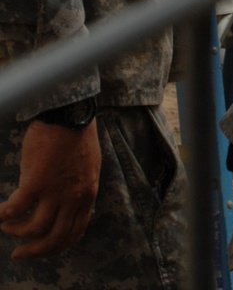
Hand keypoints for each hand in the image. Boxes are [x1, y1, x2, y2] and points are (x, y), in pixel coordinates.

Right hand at [0, 120, 100, 259]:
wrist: (69, 113)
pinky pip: (15, 209)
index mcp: (87, 195)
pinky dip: (4, 215)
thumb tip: (64, 206)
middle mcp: (73, 198)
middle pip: (54, 238)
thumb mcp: (89, 168)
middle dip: (35, 251)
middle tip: (19, 254)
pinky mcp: (36, 182)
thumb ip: (78, 190)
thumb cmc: (77, 135)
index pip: (74, 233)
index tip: (42, 249)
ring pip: (34, 229)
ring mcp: (55, 191)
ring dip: (17, 231)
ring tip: (7, 226)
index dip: (56, 247)